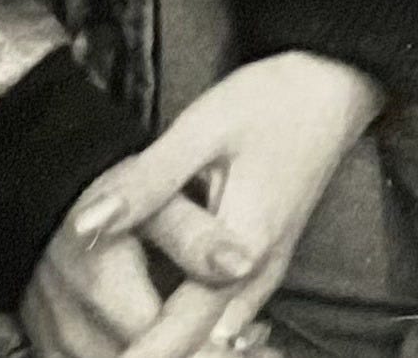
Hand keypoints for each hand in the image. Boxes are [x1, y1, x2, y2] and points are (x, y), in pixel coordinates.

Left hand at [23, 51, 378, 357]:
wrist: (334, 86)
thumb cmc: (271, 102)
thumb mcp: (201, 129)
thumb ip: (145, 184)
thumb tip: (82, 227)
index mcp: (239, 253)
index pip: (178, 335)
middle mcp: (255, 278)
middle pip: (198, 349)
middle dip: (150, 353)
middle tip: (96, 348)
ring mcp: (265, 276)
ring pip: (214, 341)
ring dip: (173, 345)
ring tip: (122, 340)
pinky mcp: (266, 266)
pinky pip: (226, 323)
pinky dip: (191, 334)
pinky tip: (159, 325)